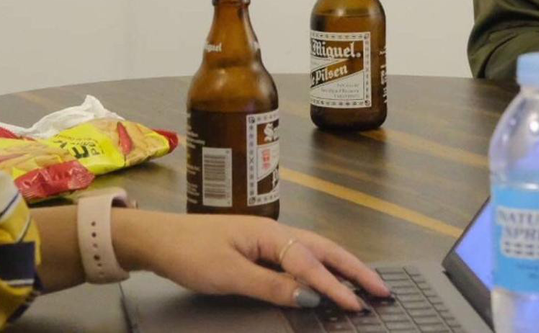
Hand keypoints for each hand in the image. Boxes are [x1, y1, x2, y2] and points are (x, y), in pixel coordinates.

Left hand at [115, 210, 390, 310]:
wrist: (157, 238)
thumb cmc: (190, 253)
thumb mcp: (228, 274)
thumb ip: (270, 286)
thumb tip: (309, 296)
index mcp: (270, 235)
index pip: (311, 264)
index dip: (335, 287)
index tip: (357, 306)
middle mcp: (275, 232)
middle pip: (325, 250)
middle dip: (355, 270)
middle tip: (382, 290)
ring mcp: (268, 239)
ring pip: (315, 251)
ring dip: (342, 267)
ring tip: (365, 283)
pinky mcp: (259, 248)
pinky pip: (300, 257)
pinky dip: (320, 267)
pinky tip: (325, 278)